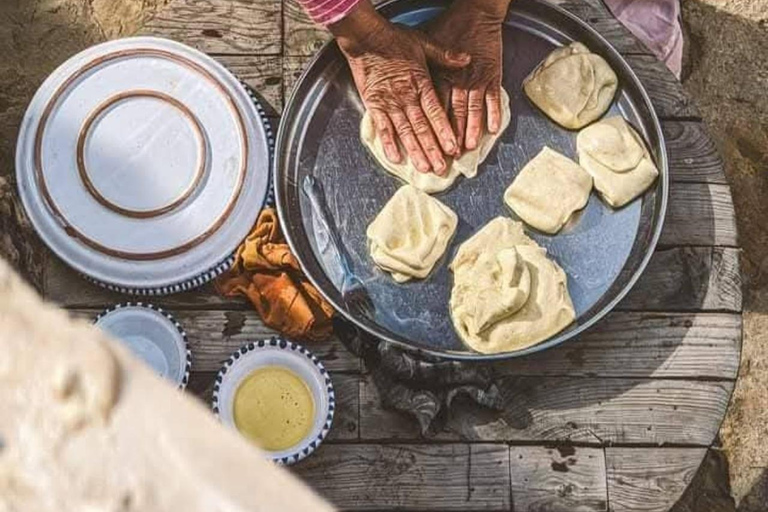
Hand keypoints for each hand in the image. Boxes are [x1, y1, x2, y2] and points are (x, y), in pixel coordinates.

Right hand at [331, 2, 469, 174]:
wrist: (366, 37)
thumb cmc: (395, 39)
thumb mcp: (424, 43)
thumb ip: (445, 55)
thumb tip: (467, 60)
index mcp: (421, 83)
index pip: (436, 112)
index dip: (444, 132)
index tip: (453, 148)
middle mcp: (406, 97)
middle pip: (422, 128)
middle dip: (432, 149)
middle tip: (441, 168)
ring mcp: (389, 102)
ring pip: (405, 132)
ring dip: (415, 152)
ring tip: (424, 168)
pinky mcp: (374, 104)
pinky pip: (382, 127)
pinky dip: (388, 143)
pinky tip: (395, 158)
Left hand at [428, 0, 509, 150]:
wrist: (475, 11)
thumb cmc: (447, 26)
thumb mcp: (425, 44)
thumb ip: (418, 71)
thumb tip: (406, 84)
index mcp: (439, 76)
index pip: (434, 109)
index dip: (432, 129)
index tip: (430, 146)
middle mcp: (457, 81)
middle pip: (452, 115)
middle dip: (449, 138)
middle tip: (447, 157)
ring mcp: (476, 79)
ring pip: (472, 110)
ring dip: (470, 130)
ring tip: (468, 147)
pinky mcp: (492, 75)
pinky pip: (493, 98)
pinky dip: (493, 114)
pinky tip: (492, 130)